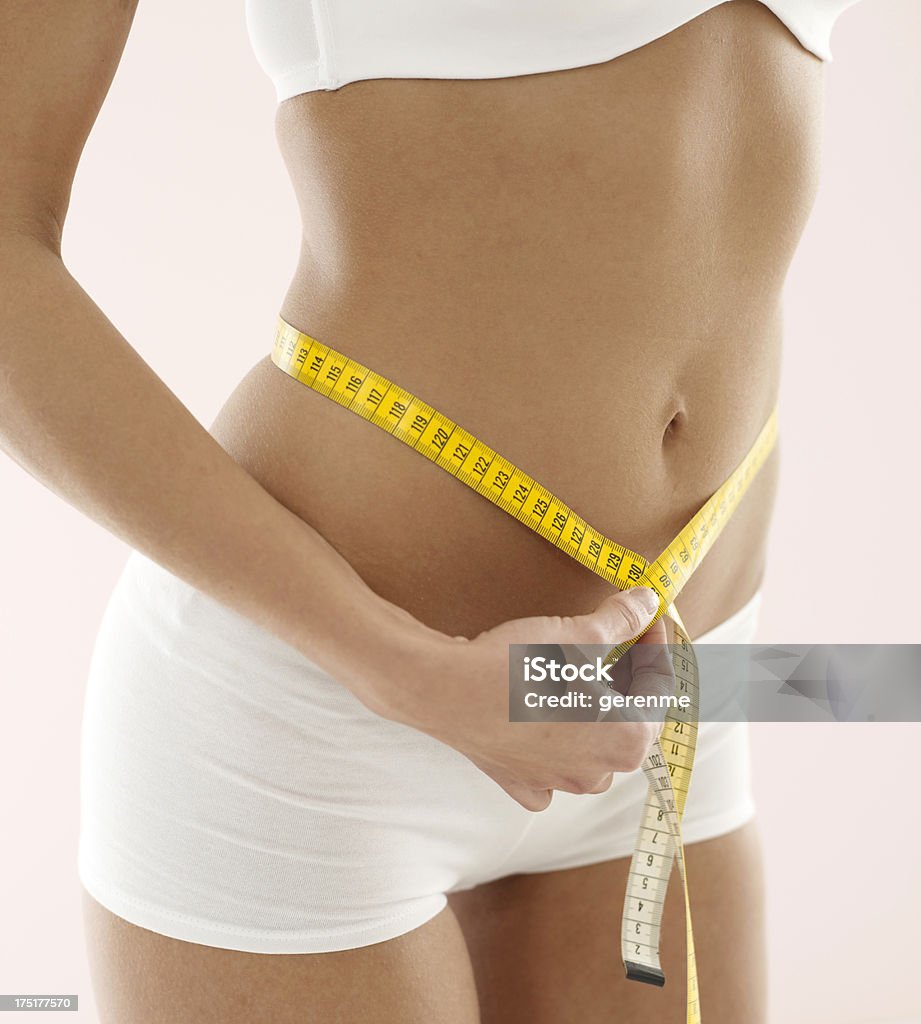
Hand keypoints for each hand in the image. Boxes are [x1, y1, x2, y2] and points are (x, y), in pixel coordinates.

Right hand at [377, 586, 673, 810]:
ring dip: (591, 713)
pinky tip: (543, 722)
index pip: (659, 686)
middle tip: (615, 638)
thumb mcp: (578, 634)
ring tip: (576, 674)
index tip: (648, 618)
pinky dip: (552, 748)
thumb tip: (647, 601)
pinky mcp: (520, 783)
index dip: (655, 644)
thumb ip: (621, 620)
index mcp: (627, 739)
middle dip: (625, 677)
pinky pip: (550, 770)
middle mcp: (598, 773)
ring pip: (592, 747)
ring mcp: (558, 783)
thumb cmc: (516, 667)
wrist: (445, 690)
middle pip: (627, 718)